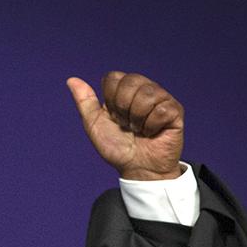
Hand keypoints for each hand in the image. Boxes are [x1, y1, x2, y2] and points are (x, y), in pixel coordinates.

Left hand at [67, 72, 183, 179]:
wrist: (137, 168)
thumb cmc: (117, 148)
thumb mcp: (94, 126)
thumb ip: (85, 102)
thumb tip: (72, 80)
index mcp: (123, 91)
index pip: (113, 77)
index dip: (110, 100)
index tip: (113, 117)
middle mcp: (143, 90)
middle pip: (130, 81)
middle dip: (122, 109)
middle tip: (127, 124)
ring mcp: (161, 98)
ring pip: (147, 94)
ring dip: (137, 119)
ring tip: (139, 130)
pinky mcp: (175, 110)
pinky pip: (161, 109)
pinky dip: (152, 126)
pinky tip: (153, 132)